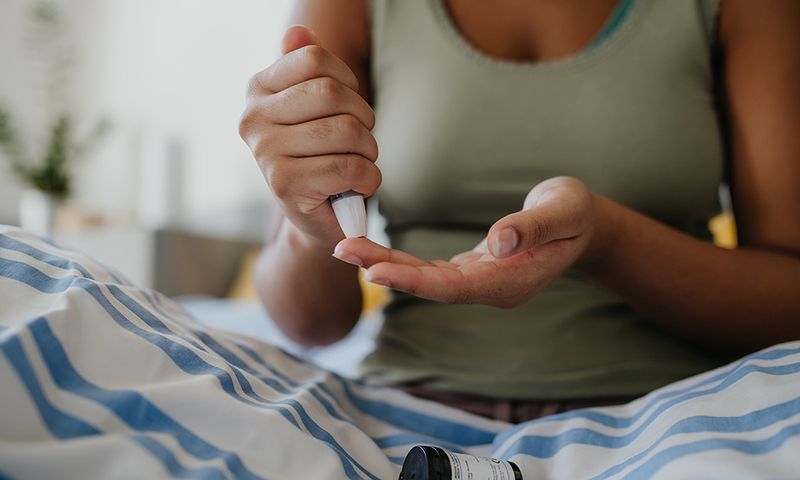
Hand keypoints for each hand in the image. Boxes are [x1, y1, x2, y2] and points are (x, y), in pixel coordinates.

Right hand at [239, 25, 380, 248]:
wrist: (317, 217)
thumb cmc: (321, 156)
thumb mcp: (313, 109)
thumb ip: (305, 68)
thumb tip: (299, 32)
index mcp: (258, 91)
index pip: (315, 59)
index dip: (348, 81)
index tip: (348, 106)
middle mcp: (253, 119)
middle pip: (333, 93)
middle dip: (363, 117)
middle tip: (360, 140)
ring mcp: (266, 153)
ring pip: (347, 131)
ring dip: (369, 151)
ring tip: (359, 163)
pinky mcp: (286, 185)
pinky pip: (350, 167)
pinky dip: (369, 177)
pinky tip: (359, 185)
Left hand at [333, 177, 600, 306]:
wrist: (583, 225)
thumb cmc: (574, 214)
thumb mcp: (563, 212)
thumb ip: (532, 227)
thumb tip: (499, 242)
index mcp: (511, 281)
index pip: (454, 286)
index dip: (414, 281)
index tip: (375, 270)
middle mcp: (491, 288)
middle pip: (430, 285)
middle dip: (386, 269)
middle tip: (341, 249)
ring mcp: (482, 281)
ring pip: (427, 278)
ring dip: (387, 264)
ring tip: (347, 248)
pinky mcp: (474, 269)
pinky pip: (432, 269)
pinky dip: (403, 261)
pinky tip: (375, 252)